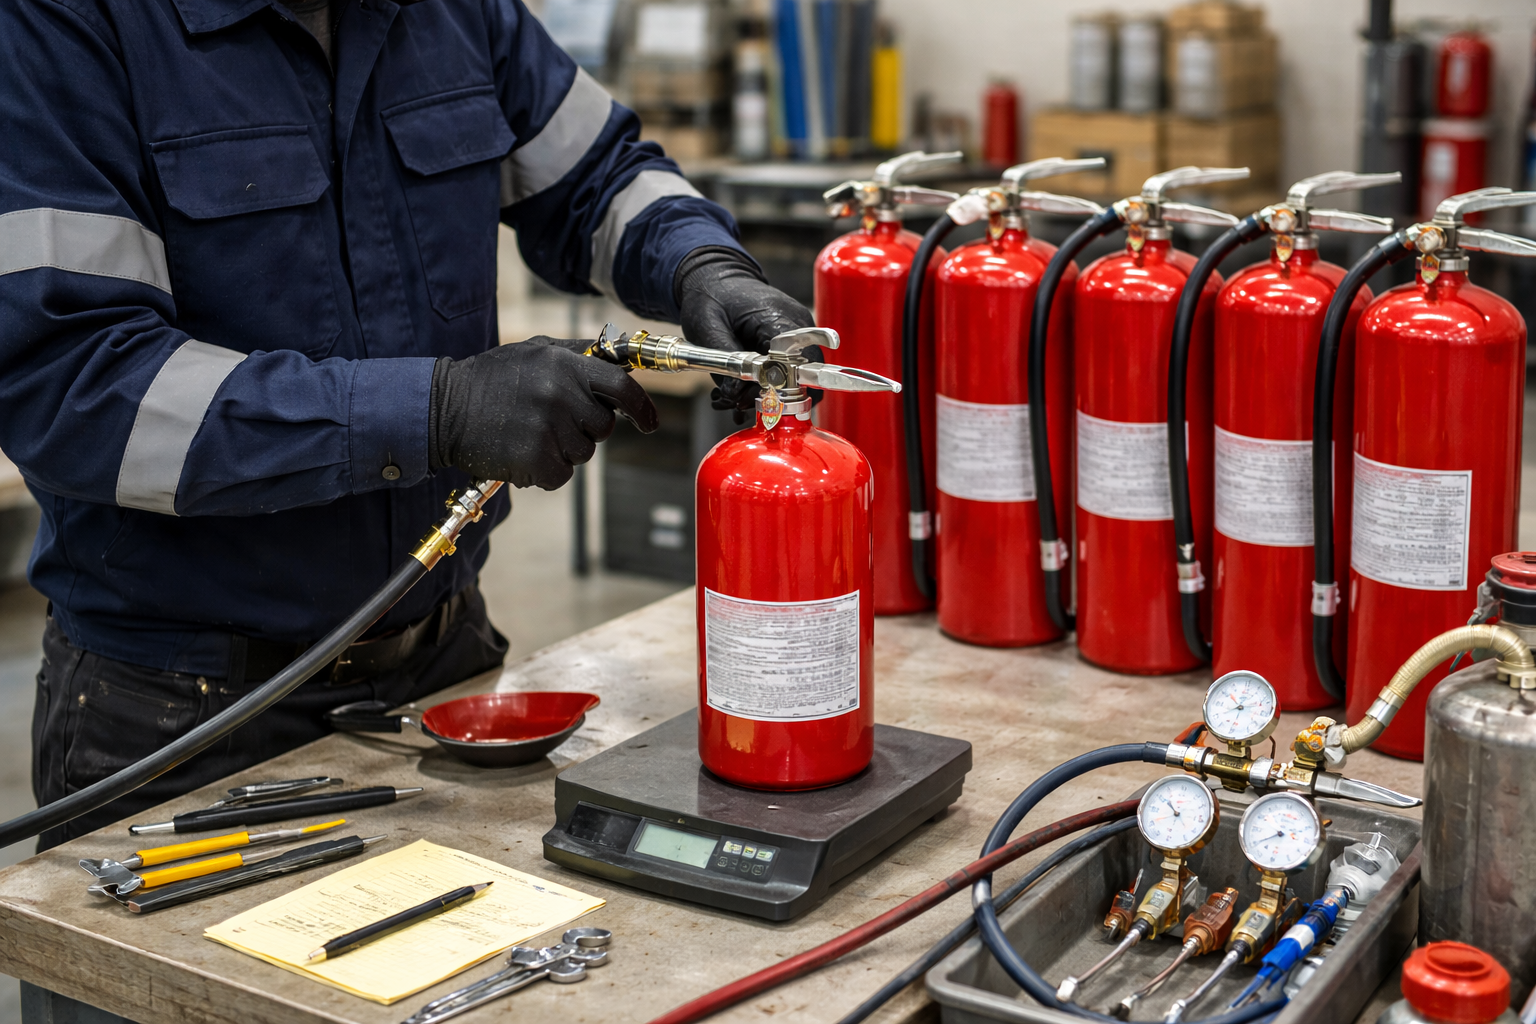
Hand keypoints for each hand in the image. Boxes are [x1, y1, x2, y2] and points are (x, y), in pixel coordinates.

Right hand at [429, 337, 657, 489]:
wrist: (444, 408)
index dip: (642, 408)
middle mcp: (560, 394)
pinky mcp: (534, 459)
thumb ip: (578, 354)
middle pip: (603, 426)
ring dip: (563, 450)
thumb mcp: (535, 352)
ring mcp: (548, 428)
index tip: (649, 423)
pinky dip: (546, 471)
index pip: (622, 388)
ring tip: (529, 432)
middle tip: (551, 420)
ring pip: (583, 453)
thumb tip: (621, 359)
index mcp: (565, 365)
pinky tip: (521, 452)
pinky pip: (561, 475)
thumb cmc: (491, 379)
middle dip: (586, 428)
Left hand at [674, 246, 814, 412]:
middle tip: (740, 402)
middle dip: (775, 395)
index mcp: (776, 317)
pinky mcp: (795, 338)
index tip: (761, 399)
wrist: (718, 276)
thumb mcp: (706, 327)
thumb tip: (736, 394)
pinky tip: (747, 384)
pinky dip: (772, 382)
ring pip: (801, 376)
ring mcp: (800, 330)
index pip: (797, 360)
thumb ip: (723, 360)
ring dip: (772, 392)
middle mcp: (797, 323)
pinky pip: (793, 368)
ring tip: (737, 394)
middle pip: (805, 373)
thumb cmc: (712, 295)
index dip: (783, 386)